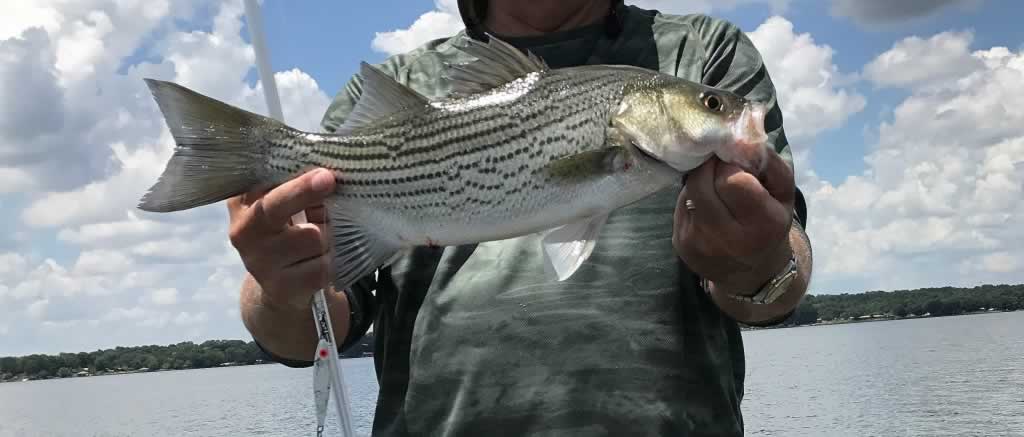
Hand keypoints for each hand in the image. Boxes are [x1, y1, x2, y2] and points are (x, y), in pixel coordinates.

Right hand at [227, 168, 335, 310]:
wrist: (281, 287)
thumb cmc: (290, 234)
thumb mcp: (288, 208)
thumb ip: (298, 188)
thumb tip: (328, 174)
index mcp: (242, 203)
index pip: (259, 181)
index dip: (288, 175)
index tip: (317, 168)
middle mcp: (243, 232)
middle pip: (275, 207)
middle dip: (303, 192)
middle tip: (328, 179)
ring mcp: (259, 262)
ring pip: (312, 238)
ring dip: (330, 235)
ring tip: (326, 238)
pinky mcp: (281, 288)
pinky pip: (323, 266)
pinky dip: (333, 261)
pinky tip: (325, 260)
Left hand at [673, 152, 794, 293]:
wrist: (751, 273)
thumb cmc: (770, 223)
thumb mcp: (784, 194)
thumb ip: (769, 162)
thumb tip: (743, 137)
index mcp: (762, 224)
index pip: (731, 179)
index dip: (730, 165)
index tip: (735, 164)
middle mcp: (728, 239)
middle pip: (702, 182)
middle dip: (710, 167)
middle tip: (720, 168)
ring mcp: (700, 243)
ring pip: (689, 191)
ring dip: (700, 180)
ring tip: (714, 185)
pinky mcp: (680, 245)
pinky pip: (680, 205)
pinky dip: (692, 198)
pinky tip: (706, 205)